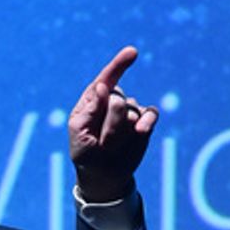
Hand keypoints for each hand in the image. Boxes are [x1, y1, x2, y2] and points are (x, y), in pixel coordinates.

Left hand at [68, 46, 158, 201]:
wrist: (102, 176)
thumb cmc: (85, 153)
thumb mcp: (79, 132)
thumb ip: (90, 109)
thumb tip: (102, 87)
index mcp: (94, 99)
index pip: (106, 78)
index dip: (119, 65)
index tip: (133, 53)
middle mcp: (113, 100)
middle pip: (117, 98)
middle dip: (109, 121)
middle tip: (100, 142)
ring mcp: (130, 111)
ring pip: (131, 110)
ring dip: (119, 132)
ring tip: (110, 147)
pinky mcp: (144, 122)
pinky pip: (150, 114)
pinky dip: (147, 121)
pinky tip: (141, 130)